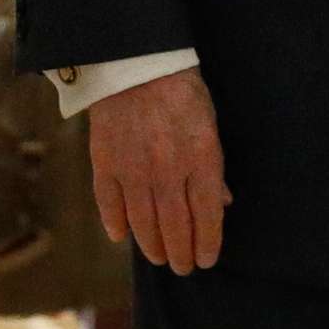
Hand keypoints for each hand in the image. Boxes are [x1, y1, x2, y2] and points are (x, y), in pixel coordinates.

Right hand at [87, 68, 228, 274]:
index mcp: (201, 158)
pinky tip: (122, 235)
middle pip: (177, 226)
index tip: (207, 259)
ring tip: (158, 257)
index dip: (208, 243)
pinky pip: (110, 203)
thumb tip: (222, 203)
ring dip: (152, 246)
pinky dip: (115, 223)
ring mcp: (134, 168)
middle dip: (182, 253)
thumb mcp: (209, 124)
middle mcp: (169, 169)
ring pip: (144, 222)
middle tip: (183, 267)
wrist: (137, 61)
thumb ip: (213, 167)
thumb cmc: (181, 91)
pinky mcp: (106, 161)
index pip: (208, 215)